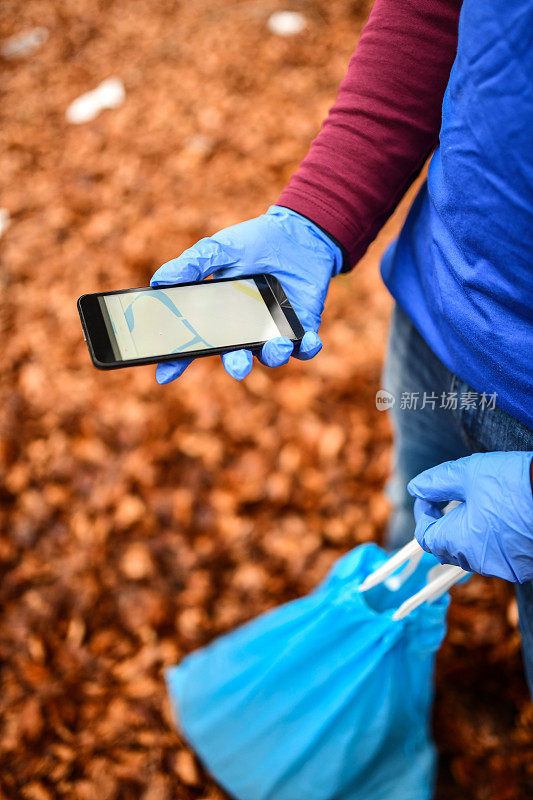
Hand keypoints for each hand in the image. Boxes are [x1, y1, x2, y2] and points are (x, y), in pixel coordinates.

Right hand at [150, 205, 341, 382]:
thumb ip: (193, 264)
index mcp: (220, 316)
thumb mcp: (220, 248)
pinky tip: (309, 340)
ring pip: (270, 356)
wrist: (296, 233)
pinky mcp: (300, 326)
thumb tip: (159, 281)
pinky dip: (307, 348)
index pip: (195, 343)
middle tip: (237, 366)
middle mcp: (245, 329)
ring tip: (277, 344)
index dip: (178, 360)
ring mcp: (273, 330)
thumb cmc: (254, 242)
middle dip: (236, 364)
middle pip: (235, 357)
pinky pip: (304, 348)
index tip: (164, 374)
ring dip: (273, 355)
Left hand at [408, 452, 532, 581]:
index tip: (431, 496)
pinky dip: (491, 540)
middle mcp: (480, 562)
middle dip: (444, 523)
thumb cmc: (515, 483)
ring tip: (480, 504)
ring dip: (467, 532)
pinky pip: (497, 556)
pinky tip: (502, 517)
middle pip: (447, 548)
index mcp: (460, 541)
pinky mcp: (524, 566)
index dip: (423, 514)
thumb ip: (437, 482)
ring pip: (472, 553)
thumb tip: (416, 488)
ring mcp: (504, 567)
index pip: (425, 537)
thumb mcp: (469, 473)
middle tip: (454, 498)